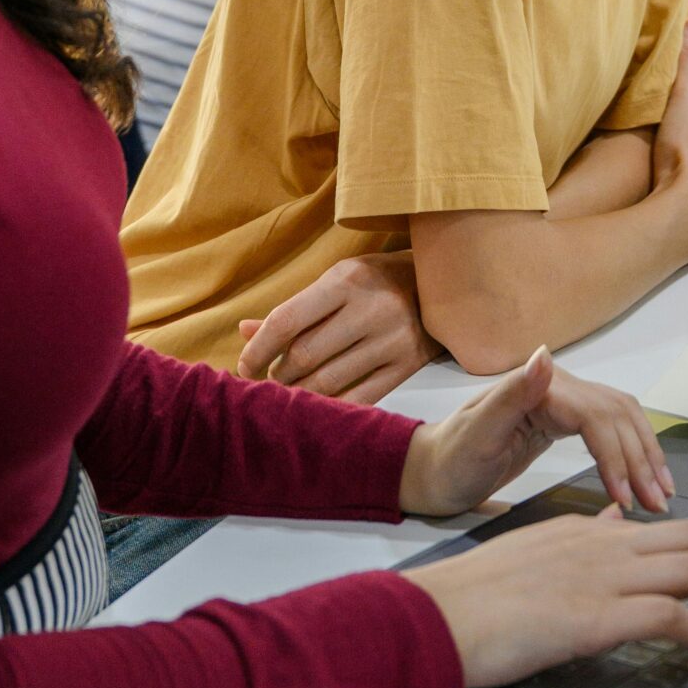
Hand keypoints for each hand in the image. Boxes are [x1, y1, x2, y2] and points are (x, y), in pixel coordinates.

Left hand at [237, 253, 437, 402]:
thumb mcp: (338, 281)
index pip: (287, 320)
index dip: (258, 349)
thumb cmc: (377, 282)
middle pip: (305, 355)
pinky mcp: (408, 366)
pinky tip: (320, 405)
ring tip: (293, 390)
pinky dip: (333, 406)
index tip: (244, 367)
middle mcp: (370, 309)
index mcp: (346, 280)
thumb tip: (244, 331)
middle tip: (273, 378)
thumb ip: (295, 308)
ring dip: (301, 393)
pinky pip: (360, 397)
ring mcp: (392, 340)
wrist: (443, 287)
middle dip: (279, 374)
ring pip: (329, 381)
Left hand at [400, 346, 673, 520]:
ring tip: (662, 494)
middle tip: (659, 504)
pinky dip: (630, 452)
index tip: (626, 499)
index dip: (617, 456)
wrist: (431, 472)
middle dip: (642, 459)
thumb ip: (512, 395)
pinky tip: (640, 478)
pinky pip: (608, 431)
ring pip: (620, 420)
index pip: (597, 415)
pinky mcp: (561, 422)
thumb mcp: (477, 433)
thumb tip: (545, 356)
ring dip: (645, 454)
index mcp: (539, 387)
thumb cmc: (451, 460)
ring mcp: (560, 403)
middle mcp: (556, 387)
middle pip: (617, 415)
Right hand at [408, 509, 687, 687]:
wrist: (438, 614)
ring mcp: (600, 578)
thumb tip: (618, 522)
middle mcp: (601, 543)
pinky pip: (670, 615)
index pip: (665, 529)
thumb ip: (581, 539)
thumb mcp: (534, 551)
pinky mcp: (594, 617)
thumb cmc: (477, 596)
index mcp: (586, 530)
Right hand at [650, 17, 687, 236]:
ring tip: (655, 153)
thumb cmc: (684, 143)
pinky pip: (681, 181)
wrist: (685, 200)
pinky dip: (672, 176)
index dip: (685, 100)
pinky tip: (658, 179)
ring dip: (677, 155)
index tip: (668, 98)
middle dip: (682, 129)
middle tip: (658, 125)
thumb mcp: (685, 91)